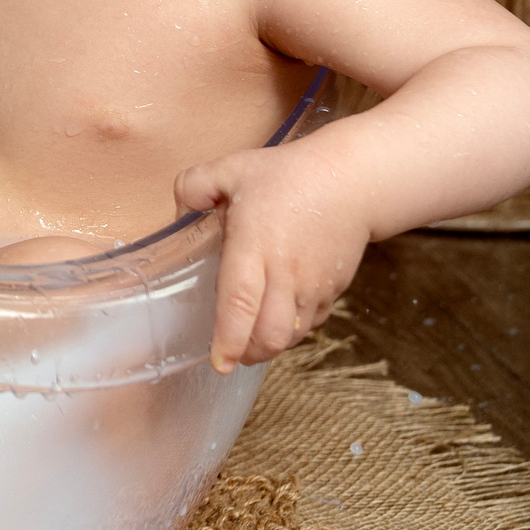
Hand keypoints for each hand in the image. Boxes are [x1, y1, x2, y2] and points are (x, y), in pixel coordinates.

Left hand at [173, 140, 370, 372]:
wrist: (350, 180)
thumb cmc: (288, 175)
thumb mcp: (231, 168)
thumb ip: (193, 186)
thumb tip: (178, 212)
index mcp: (254, 245)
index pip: (239, 304)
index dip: (228, 339)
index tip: (218, 361)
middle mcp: (285, 273)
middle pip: (269, 335)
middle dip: (247, 353)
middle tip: (230, 352)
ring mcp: (313, 285)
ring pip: (291, 336)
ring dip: (269, 345)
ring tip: (250, 338)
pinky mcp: (332, 290)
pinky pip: (311, 324)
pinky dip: (292, 330)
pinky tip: (277, 317)